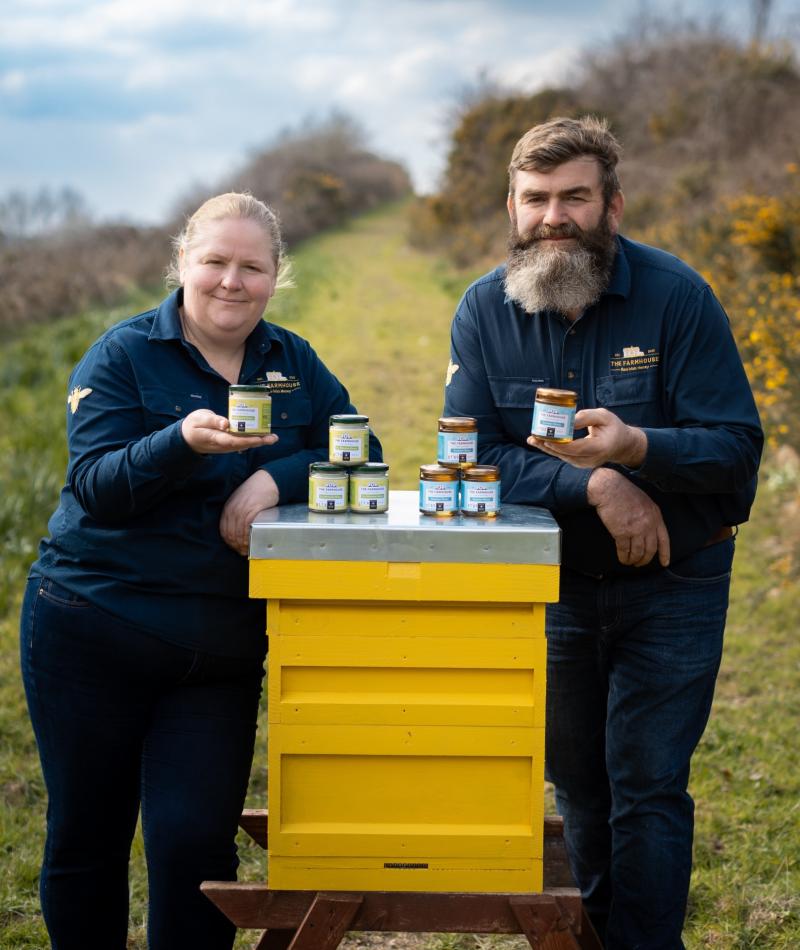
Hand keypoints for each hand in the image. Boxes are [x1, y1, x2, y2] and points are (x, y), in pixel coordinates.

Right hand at [181, 409, 277, 454]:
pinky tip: (262, 434)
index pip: (234, 441)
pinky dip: (252, 437)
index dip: (248, 440)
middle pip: (243, 444)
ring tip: (273, 437)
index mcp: (216, 438)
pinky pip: (242, 441)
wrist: (187, 437)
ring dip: (259, 440)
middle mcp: (223, 444)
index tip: (261, 438)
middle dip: (259, 441)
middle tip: (274, 438)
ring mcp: (226, 445)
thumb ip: (212, 421)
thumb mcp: (199, 419)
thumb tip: (226, 423)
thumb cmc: (193, 425)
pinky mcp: (228, 442)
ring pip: (244, 444)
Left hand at [220, 470, 279, 555]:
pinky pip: (247, 528)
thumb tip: (238, 530)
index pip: (224, 530)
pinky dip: (249, 537)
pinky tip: (252, 541)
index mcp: (228, 508)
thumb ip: (237, 514)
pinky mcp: (252, 510)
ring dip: (242, 544)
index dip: (229, 542)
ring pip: (238, 533)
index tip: (235, 548)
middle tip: (242, 552)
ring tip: (248, 550)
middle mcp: (232, 509)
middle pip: (230, 534)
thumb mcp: (241, 501)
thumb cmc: (256, 491)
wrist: (267, 481)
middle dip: (235, 546)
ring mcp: (242, 510)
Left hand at [528, 408, 645, 468]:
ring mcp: (585, 464)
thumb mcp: (604, 416)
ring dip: (546, 448)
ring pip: (563, 457)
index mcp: (600, 447)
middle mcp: (592, 460)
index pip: (577, 448)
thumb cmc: (612, 427)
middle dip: (548, 446)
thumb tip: (568, 420)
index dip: (561, 445)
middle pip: (566, 454)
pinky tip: (539, 442)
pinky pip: (564, 456)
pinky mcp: (580, 464)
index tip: (547, 438)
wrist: (621, 444)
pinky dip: (552, 449)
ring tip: (532, 439)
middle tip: (533, 437)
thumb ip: (587, 417)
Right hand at [587, 468, 669, 566]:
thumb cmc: (624, 492)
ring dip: (634, 560)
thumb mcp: (644, 502)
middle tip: (640, 564)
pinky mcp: (622, 533)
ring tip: (630, 562)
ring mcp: (636, 529)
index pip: (664, 539)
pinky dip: (624, 557)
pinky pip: (625, 550)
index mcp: (656, 515)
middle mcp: (648, 524)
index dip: (665, 553)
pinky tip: (622, 559)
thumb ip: (649, 516)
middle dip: (645, 559)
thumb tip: (648, 531)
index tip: (664, 563)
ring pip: (638, 552)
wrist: (609, 488)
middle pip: (651, 549)